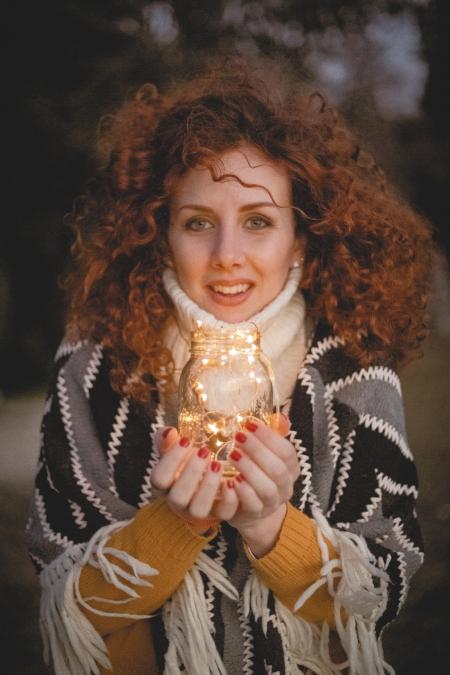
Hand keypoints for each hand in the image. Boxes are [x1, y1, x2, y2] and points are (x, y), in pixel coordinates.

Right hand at [150, 428, 237, 532]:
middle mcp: (179, 502)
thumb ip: (168, 441)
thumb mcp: (175, 451)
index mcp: (165, 485)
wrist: (205, 485)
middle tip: (204, 451)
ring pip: (198, 510)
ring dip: (208, 487)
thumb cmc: (186, 463)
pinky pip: (224, 513)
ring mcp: (198, 511)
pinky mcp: (220, 514)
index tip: (186, 440)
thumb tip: (169, 432)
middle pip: (177, 497)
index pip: (159, 478)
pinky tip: (232, 481)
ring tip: (218, 464)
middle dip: (190, 473)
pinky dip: (229, 499)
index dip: (171, 460)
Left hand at [225, 414, 299, 556]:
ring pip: (267, 488)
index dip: (269, 437)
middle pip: (278, 469)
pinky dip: (242, 492)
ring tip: (232, 455)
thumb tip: (279, 417)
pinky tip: (230, 480)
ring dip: (249, 469)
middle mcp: (285, 486)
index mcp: (291, 468)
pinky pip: (253, 505)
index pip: (287, 452)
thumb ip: (271, 438)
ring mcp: (272, 503)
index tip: (249, 424)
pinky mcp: (256, 514)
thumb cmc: (258, 475)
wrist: (252, 511)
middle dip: (257, 451)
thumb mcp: (266, 456)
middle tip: (238, 437)